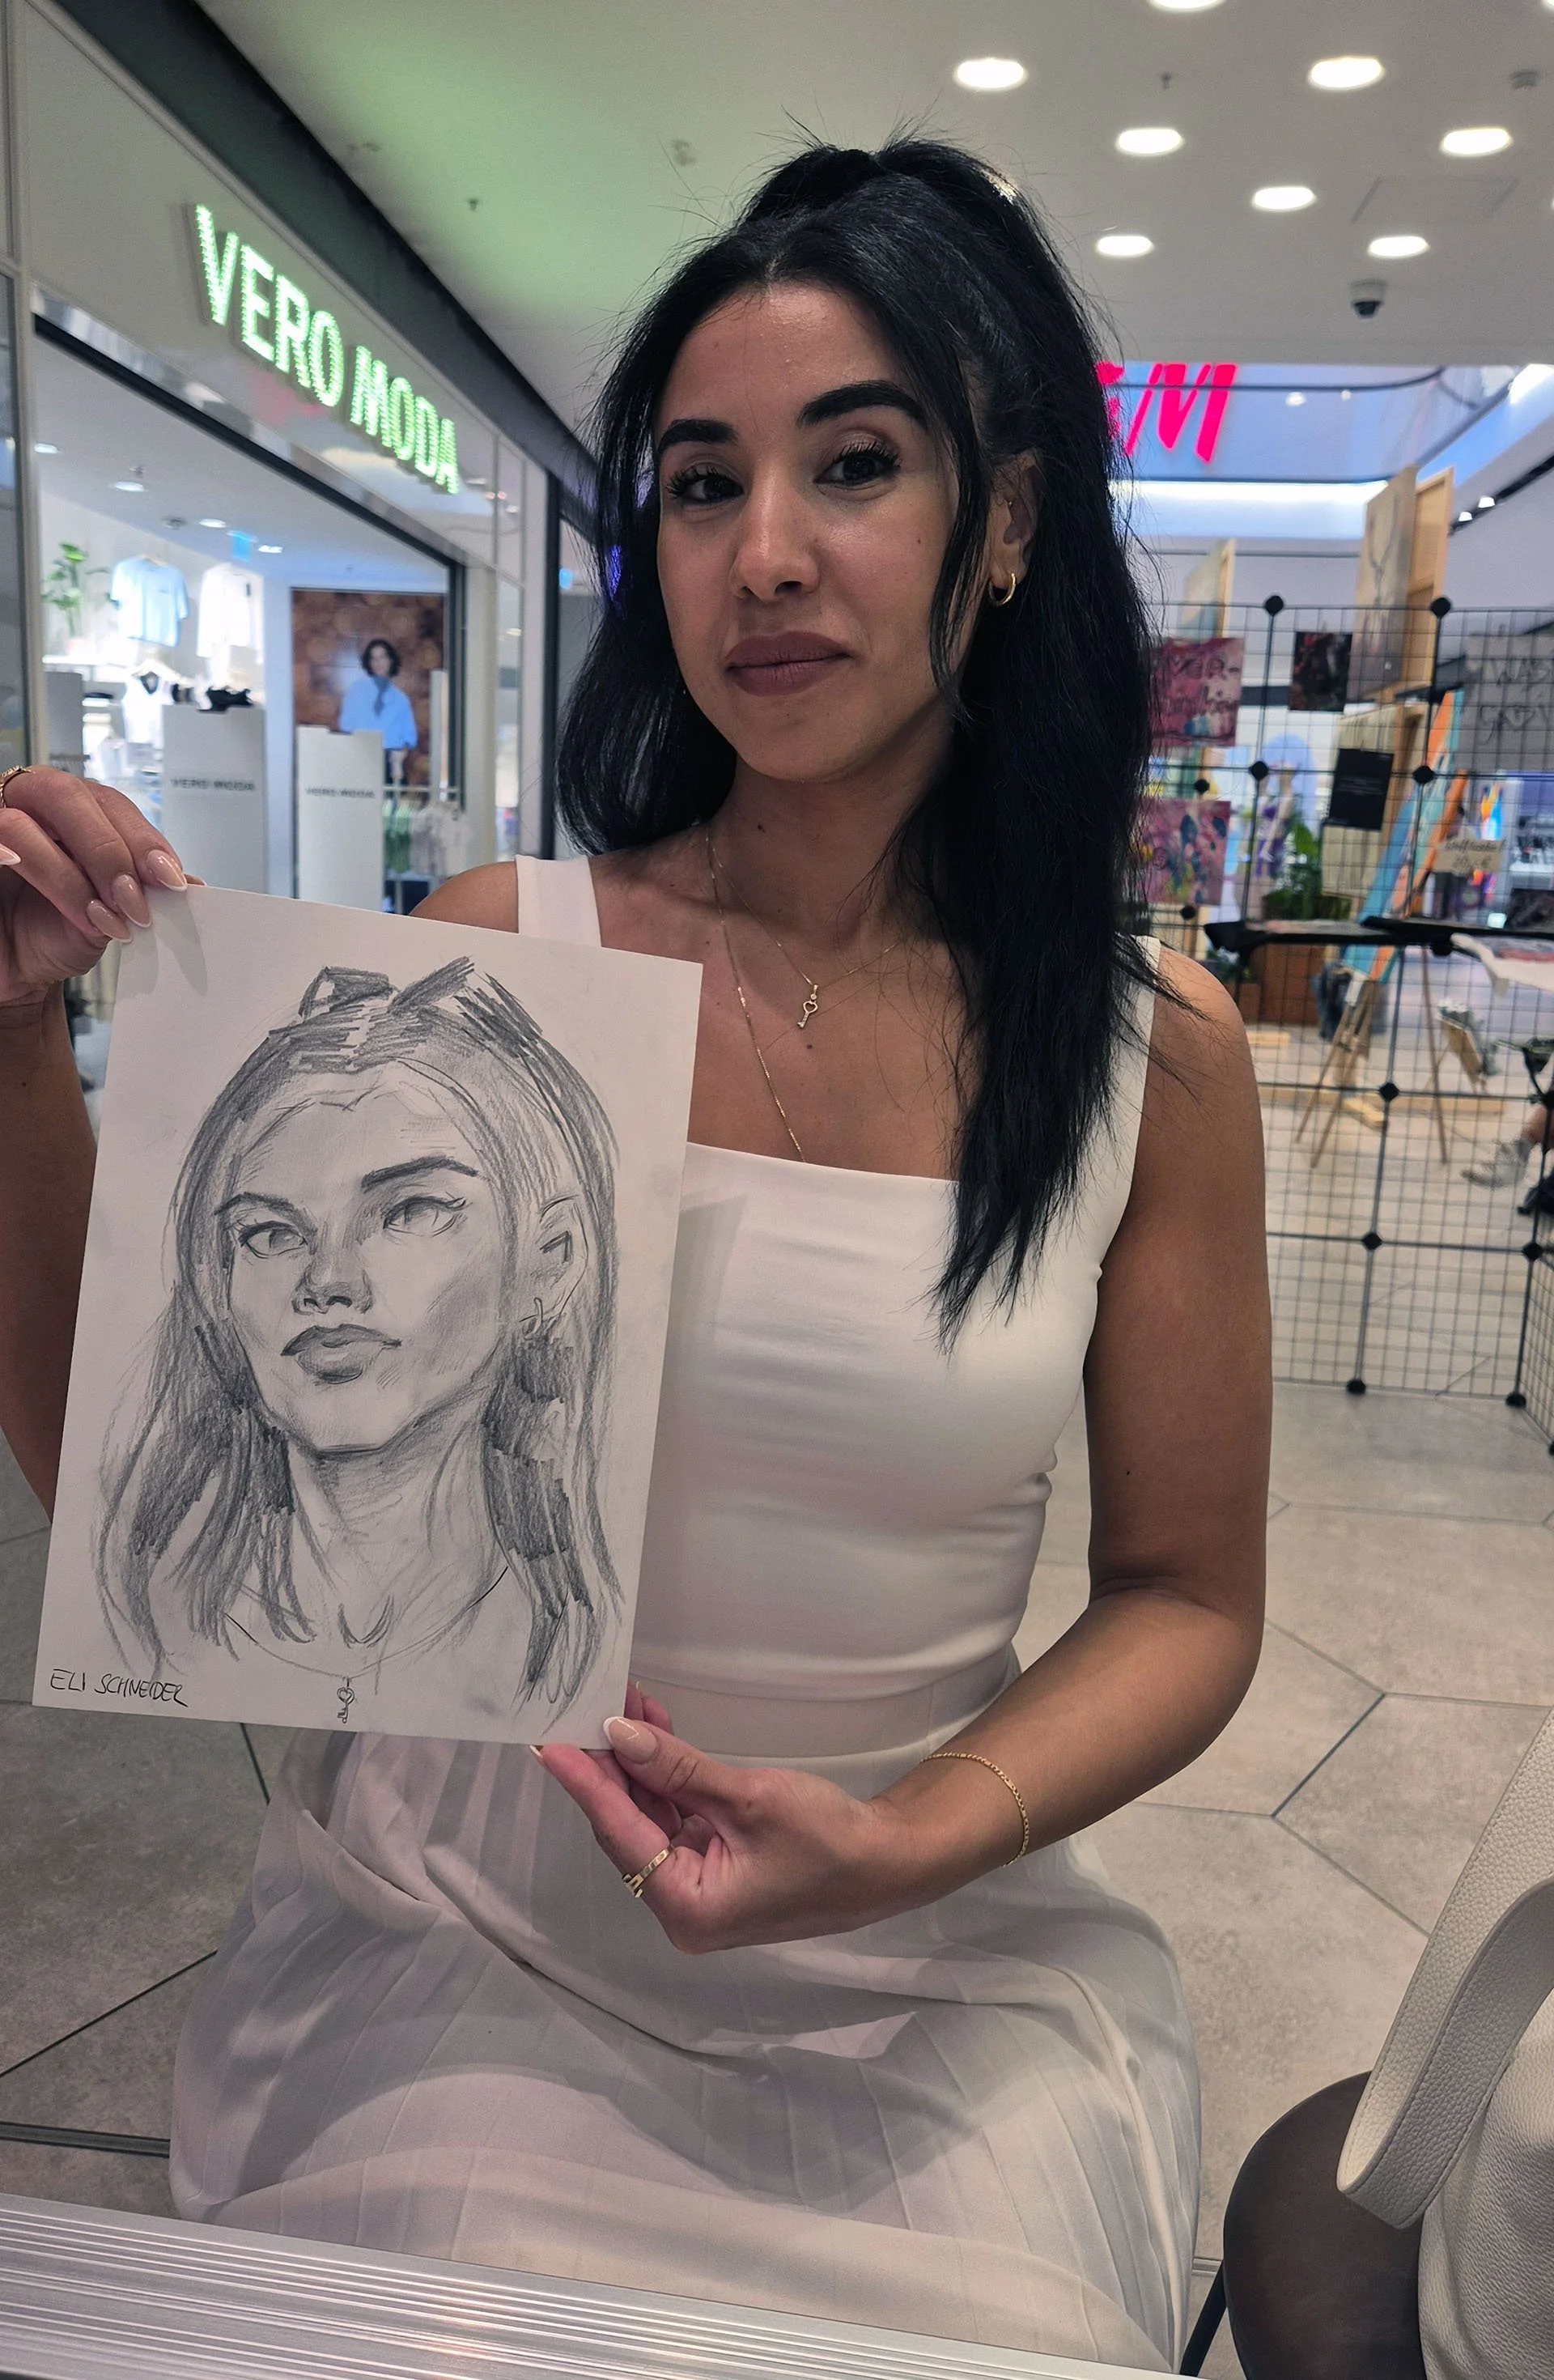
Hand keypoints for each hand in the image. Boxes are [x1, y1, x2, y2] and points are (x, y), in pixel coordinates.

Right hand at [0, 767, 186, 1007]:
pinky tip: (22, 871)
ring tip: (96, 917)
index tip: (170, 879)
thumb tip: (191, 885)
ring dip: (66, 874)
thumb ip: (142, 893)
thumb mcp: (108, 917)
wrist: (13, 973)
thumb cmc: (53, 936)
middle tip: (132, 901)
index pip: (109, 803)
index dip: (141, 837)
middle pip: (66, 796)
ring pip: (22, 825)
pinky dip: (5, 853)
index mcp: (70, 812)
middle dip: (108, 849)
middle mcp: (29, 807)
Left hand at [535, 1685, 930, 1951]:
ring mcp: (698, 1888)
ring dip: (641, 1765)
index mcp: (687, 1908)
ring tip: (630, 1703)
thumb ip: (678, 1768)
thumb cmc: (829, 1840)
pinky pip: (674, 1820)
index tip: (551, 1744)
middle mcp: (683, 1907)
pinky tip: (657, 1733)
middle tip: (591, 1708)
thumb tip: (618, 1734)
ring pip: (649, 1820)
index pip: (620, 1835)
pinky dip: (666, 1779)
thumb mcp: (750, 1797)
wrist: (888, 1864)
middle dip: (613, 1766)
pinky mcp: (714, 1869)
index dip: (586, 1784)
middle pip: (628, 1828)